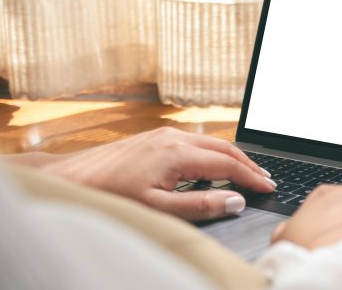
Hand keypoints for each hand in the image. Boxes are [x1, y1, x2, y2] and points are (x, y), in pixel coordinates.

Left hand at [42, 126, 275, 220]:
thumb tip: (235, 201)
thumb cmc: (112, 193)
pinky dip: (214, 152)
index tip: (268, 187)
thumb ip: (200, 204)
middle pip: (225, 148)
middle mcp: (175, 137)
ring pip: (211, 142)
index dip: (251, 177)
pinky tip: (214, 164)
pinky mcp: (156, 136)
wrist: (73, 177)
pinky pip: (196, 140)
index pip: (228, 164)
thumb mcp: (159, 207)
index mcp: (179, 153)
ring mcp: (165, 134)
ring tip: (247, 172)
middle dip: (248, 164)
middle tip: (265, 179)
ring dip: (232, 157)